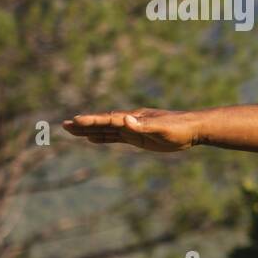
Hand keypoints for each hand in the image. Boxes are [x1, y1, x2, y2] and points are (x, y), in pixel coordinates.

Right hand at [63, 108, 195, 152]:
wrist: (194, 129)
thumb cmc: (179, 128)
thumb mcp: (161, 127)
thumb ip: (143, 126)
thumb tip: (125, 120)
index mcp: (134, 118)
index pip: (109, 119)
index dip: (92, 121)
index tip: (75, 121)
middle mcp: (130, 121)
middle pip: (103, 123)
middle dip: (84, 125)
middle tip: (64, 125)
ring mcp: (133, 129)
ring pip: (106, 130)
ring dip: (89, 130)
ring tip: (71, 130)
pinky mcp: (138, 137)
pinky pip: (116, 137)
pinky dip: (102, 137)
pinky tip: (92, 139)